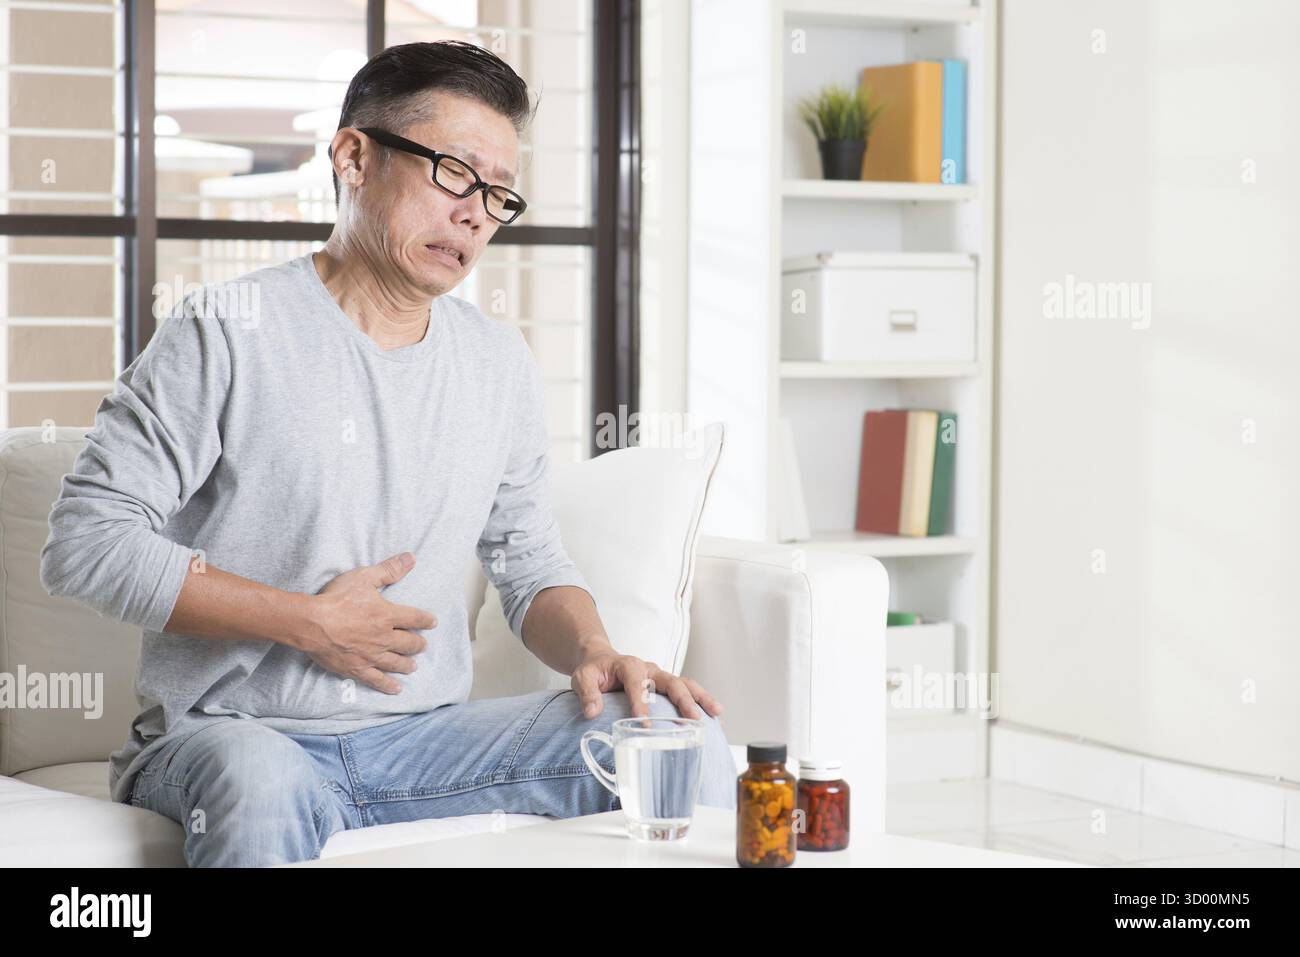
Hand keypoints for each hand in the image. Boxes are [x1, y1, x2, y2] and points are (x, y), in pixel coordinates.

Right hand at [300, 551, 436, 694]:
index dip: (425, 620)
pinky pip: (377, 679)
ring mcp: (371, 655)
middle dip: (417, 644)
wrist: (312, 623)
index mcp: (387, 615)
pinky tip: (396, 689)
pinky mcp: (357, 668)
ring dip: (407, 664)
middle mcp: (383, 638)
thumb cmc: (336, 598)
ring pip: (396, 663)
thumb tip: (410, 559)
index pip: (414, 618)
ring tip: (413, 666)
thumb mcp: (364, 577)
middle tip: (422, 646)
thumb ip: (389, 570)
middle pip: (408, 643)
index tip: (432, 622)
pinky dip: (388, 685)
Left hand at [570, 649, 723, 720]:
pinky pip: (687, 691)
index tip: (644, 723)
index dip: (641, 703)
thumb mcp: (582, 677)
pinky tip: (714, 718)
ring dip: (701, 698)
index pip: (637, 684)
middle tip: (694, 718)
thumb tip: (592, 712)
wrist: (601, 660)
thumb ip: (587, 693)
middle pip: (671, 682)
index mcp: (629, 666)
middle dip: (684, 700)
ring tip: (717, 713)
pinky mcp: (666, 685)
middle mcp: (650, 669)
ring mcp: (661, 677)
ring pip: (685, 684)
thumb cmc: (594, 670)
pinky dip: (700, 702)